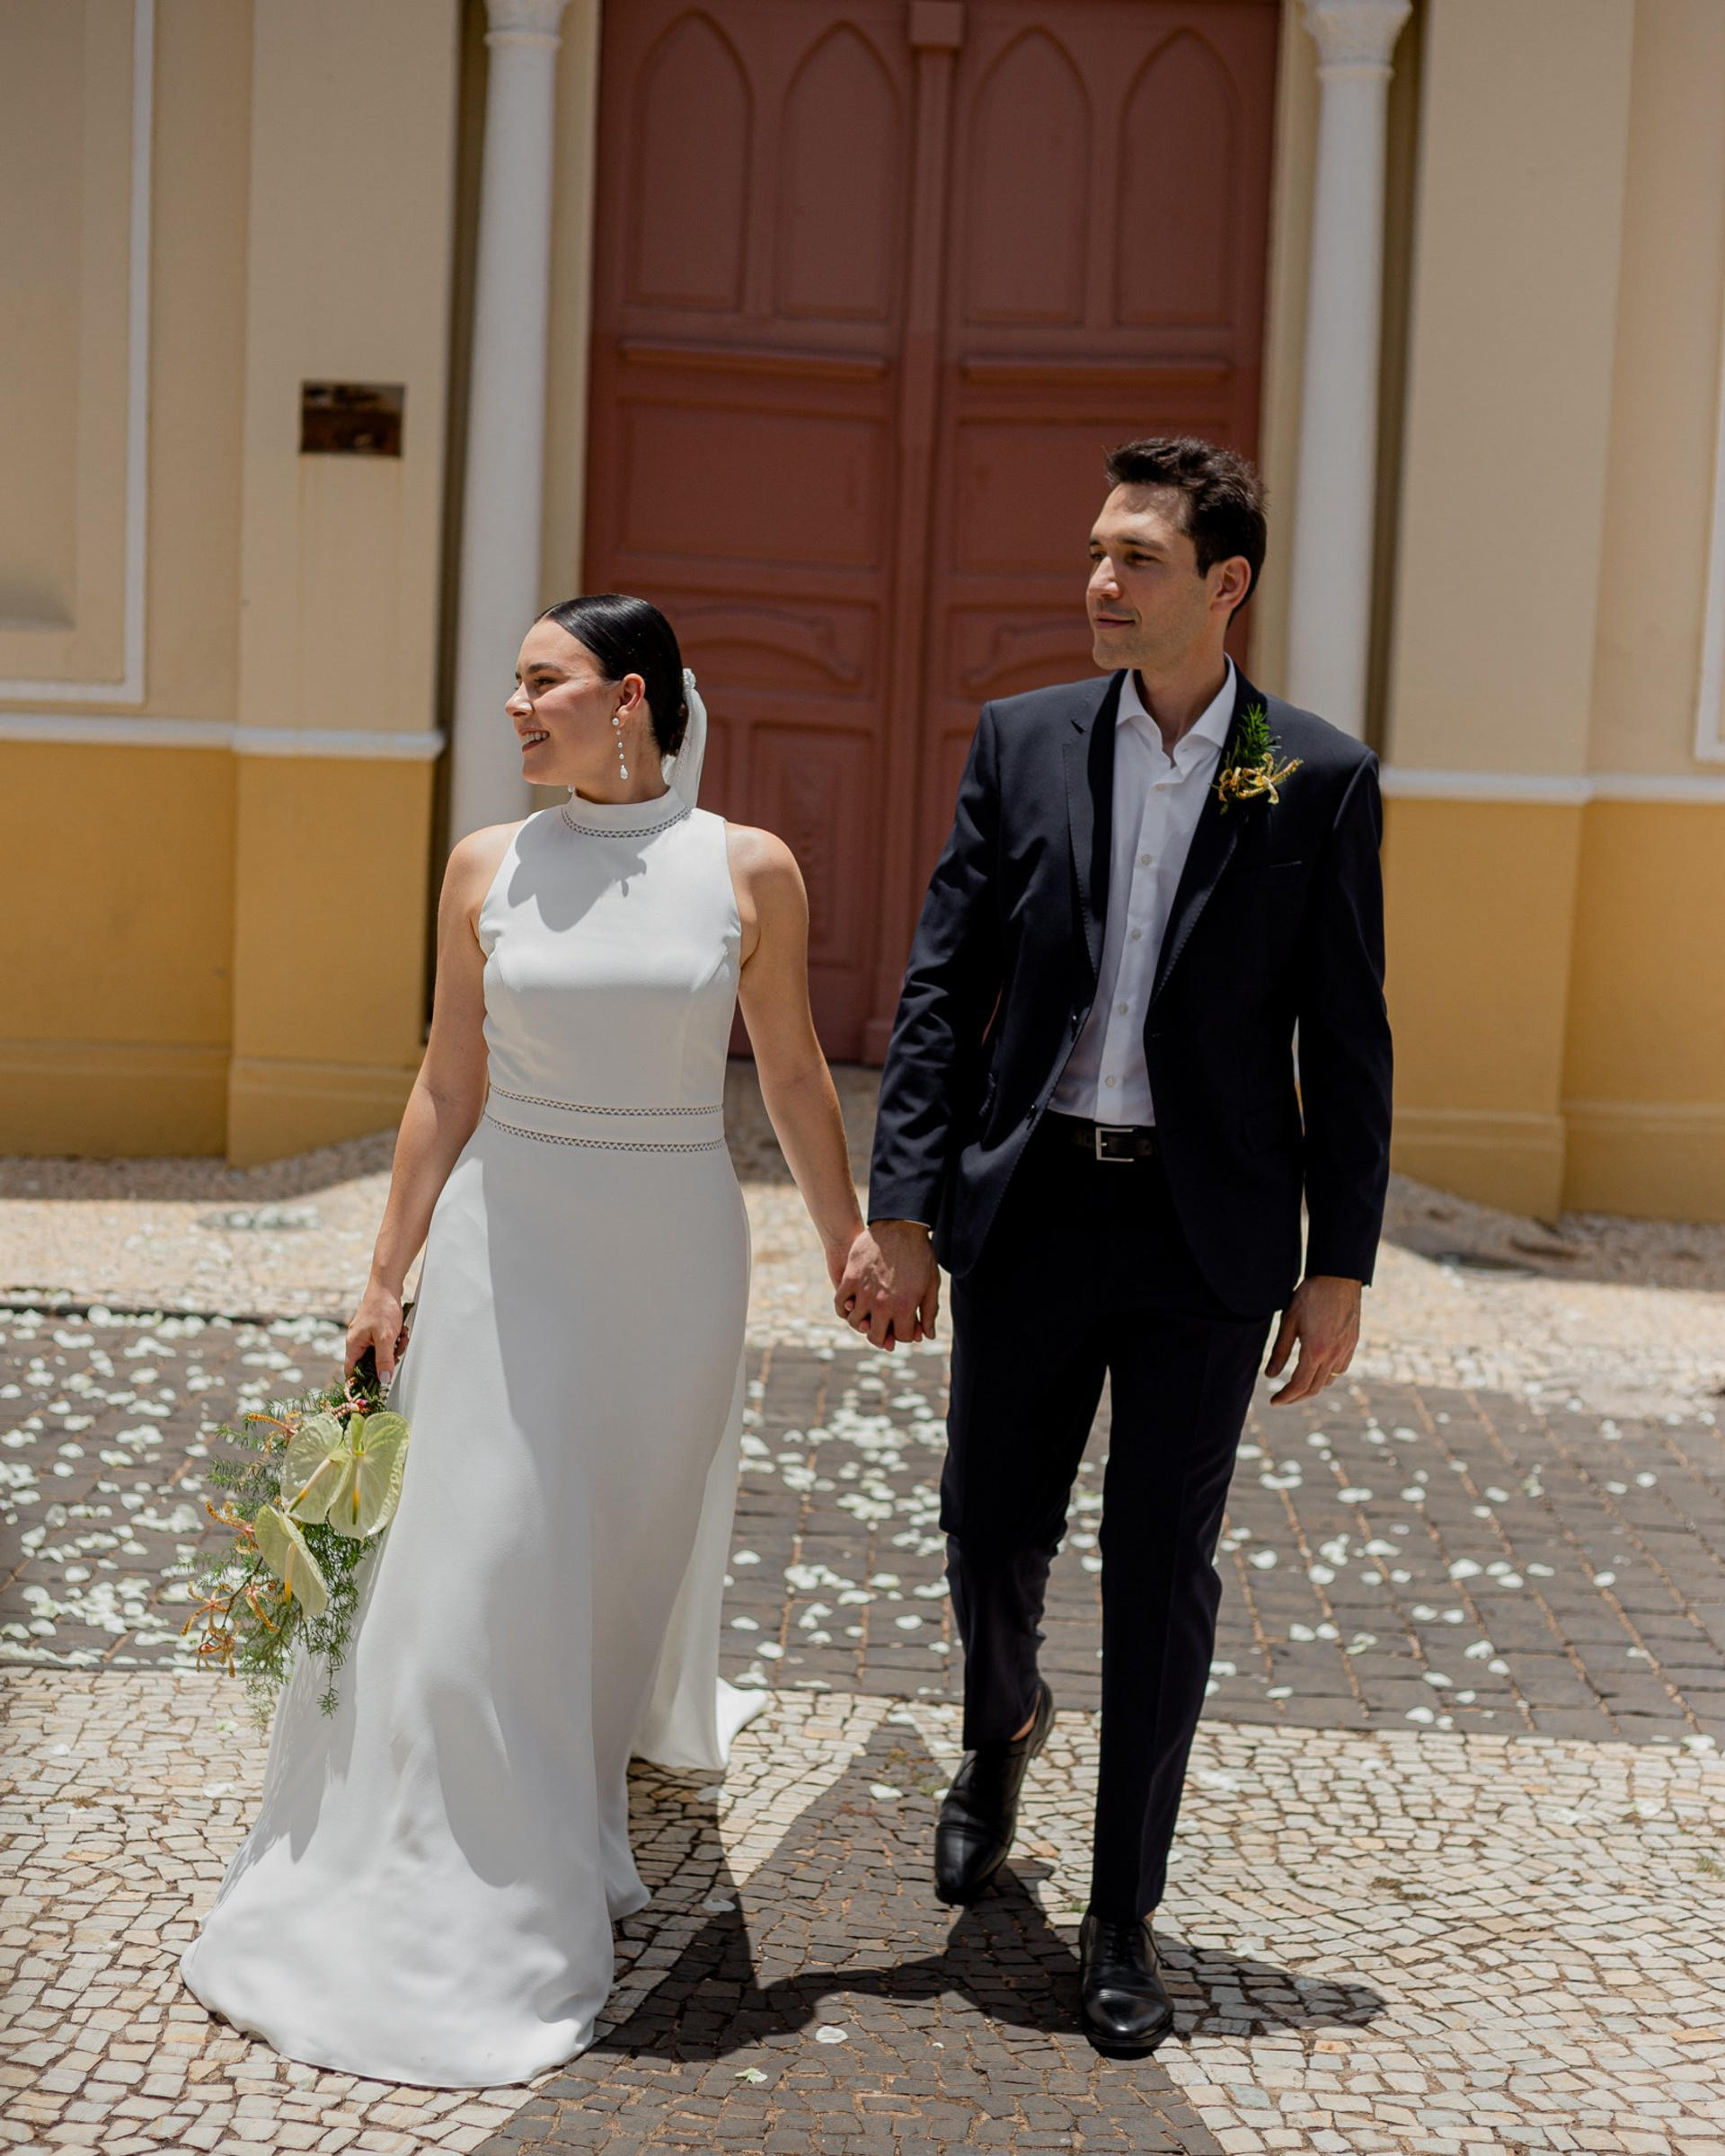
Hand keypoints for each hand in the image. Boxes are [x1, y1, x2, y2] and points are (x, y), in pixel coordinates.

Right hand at [347, 1283, 409, 1382]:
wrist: (386, 1286)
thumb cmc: (382, 1309)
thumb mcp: (386, 1338)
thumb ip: (384, 1360)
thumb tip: (383, 1380)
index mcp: (353, 1345)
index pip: (351, 1372)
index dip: (361, 1381)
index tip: (376, 1386)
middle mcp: (357, 1341)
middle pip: (370, 1363)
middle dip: (386, 1359)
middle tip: (397, 1352)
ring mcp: (365, 1335)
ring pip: (380, 1352)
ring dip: (394, 1348)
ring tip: (402, 1337)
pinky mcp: (375, 1329)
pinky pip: (384, 1342)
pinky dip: (394, 1339)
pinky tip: (402, 1331)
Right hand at [834, 1221, 940, 1349]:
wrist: (901, 1226)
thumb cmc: (920, 1255)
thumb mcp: (931, 1284)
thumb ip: (929, 1312)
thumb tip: (927, 1336)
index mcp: (905, 1307)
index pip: (901, 1336)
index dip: (904, 1334)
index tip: (904, 1326)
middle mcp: (882, 1304)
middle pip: (876, 1336)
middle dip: (882, 1335)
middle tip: (882, 1328)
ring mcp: (864, 1292)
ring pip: (856, 1322)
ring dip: (862, 1322)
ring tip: (867, 1316)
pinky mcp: (851, 1278)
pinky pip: (840, 1302)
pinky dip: (844, 1308)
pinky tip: (851, 1305)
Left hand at [1265, 1275, 1360, 1404]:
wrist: (1338, 1277)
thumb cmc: (1309, 1295)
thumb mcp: (1288, 1321)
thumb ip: (1279, 1351)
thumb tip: (1270, 1376)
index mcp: (1315, 1351)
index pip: (1299, 1386)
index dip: (1286, 1397)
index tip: (1274, 1401)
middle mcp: (1333, 1355)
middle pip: (1315, 1388)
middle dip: (1296, 1397)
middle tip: (1282, 1398)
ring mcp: (1346, 1350)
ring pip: (1329, 1380)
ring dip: (1313, 1387)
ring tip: (1297, 1385)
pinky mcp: (1353, 1343)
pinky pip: (1341, 1368)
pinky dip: (1327, 1375)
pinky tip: (1317, 1368)